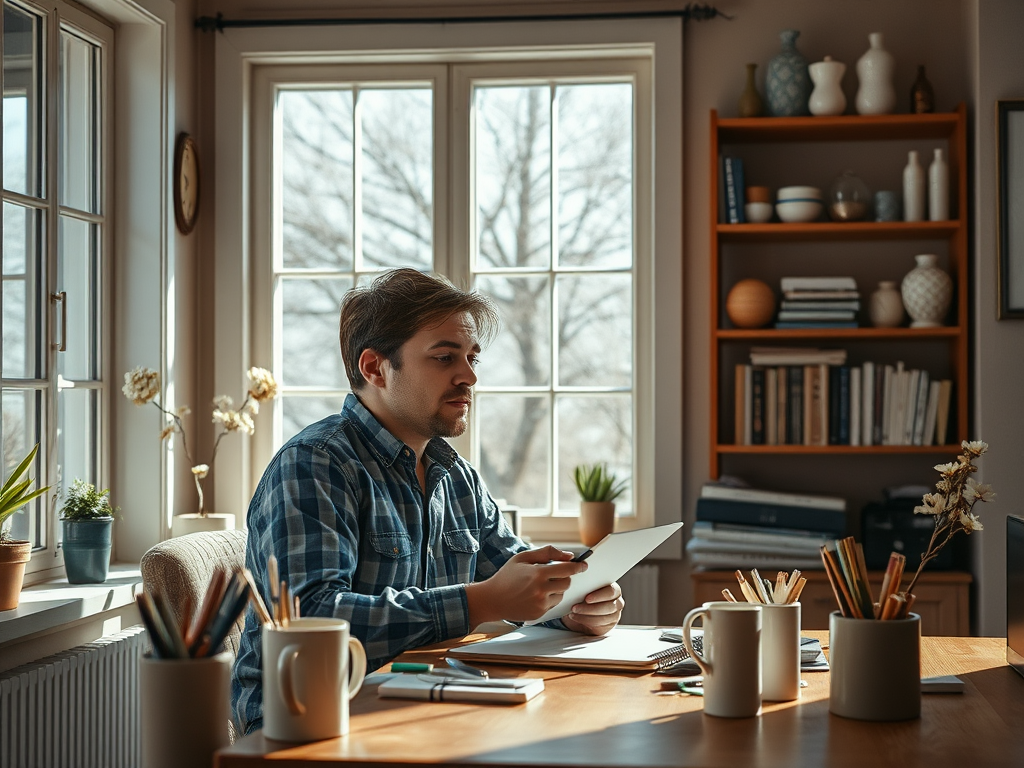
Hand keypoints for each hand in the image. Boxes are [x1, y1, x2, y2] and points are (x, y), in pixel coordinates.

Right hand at [466, 546, 586, 624]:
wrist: (492, 600)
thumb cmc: (507, 576)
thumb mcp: (523, 557)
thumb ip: (547, 553)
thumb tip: (569, 555)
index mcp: (538, 573)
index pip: (567, 569)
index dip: (578, 566)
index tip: (584, 565)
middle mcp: (541, 590)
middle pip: (567, 583)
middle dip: (565, 577)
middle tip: (555, 574)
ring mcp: (540, 604)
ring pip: (561, 595)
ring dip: (557, 589)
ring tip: (541, 585)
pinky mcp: (539, 614)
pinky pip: (553, 605)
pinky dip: (550, 598)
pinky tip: (536, 595)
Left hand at [561, 581, 622, 635]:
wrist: (582, 611)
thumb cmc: (584, 597)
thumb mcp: (585, 589)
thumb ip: (586, 587)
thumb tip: (577, 585)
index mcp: (614, 589)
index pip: (611, 591)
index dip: (599, 595)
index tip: (586, 598)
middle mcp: (617, 602)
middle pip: (609, 606)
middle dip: (591, 608)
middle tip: (576, 607)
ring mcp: (615, 614)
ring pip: (604, 617)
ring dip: (586, 615)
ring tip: (574, 612)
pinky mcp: (609, 624)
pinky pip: (599, 625)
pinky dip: (585, 621)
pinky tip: (577, 617)